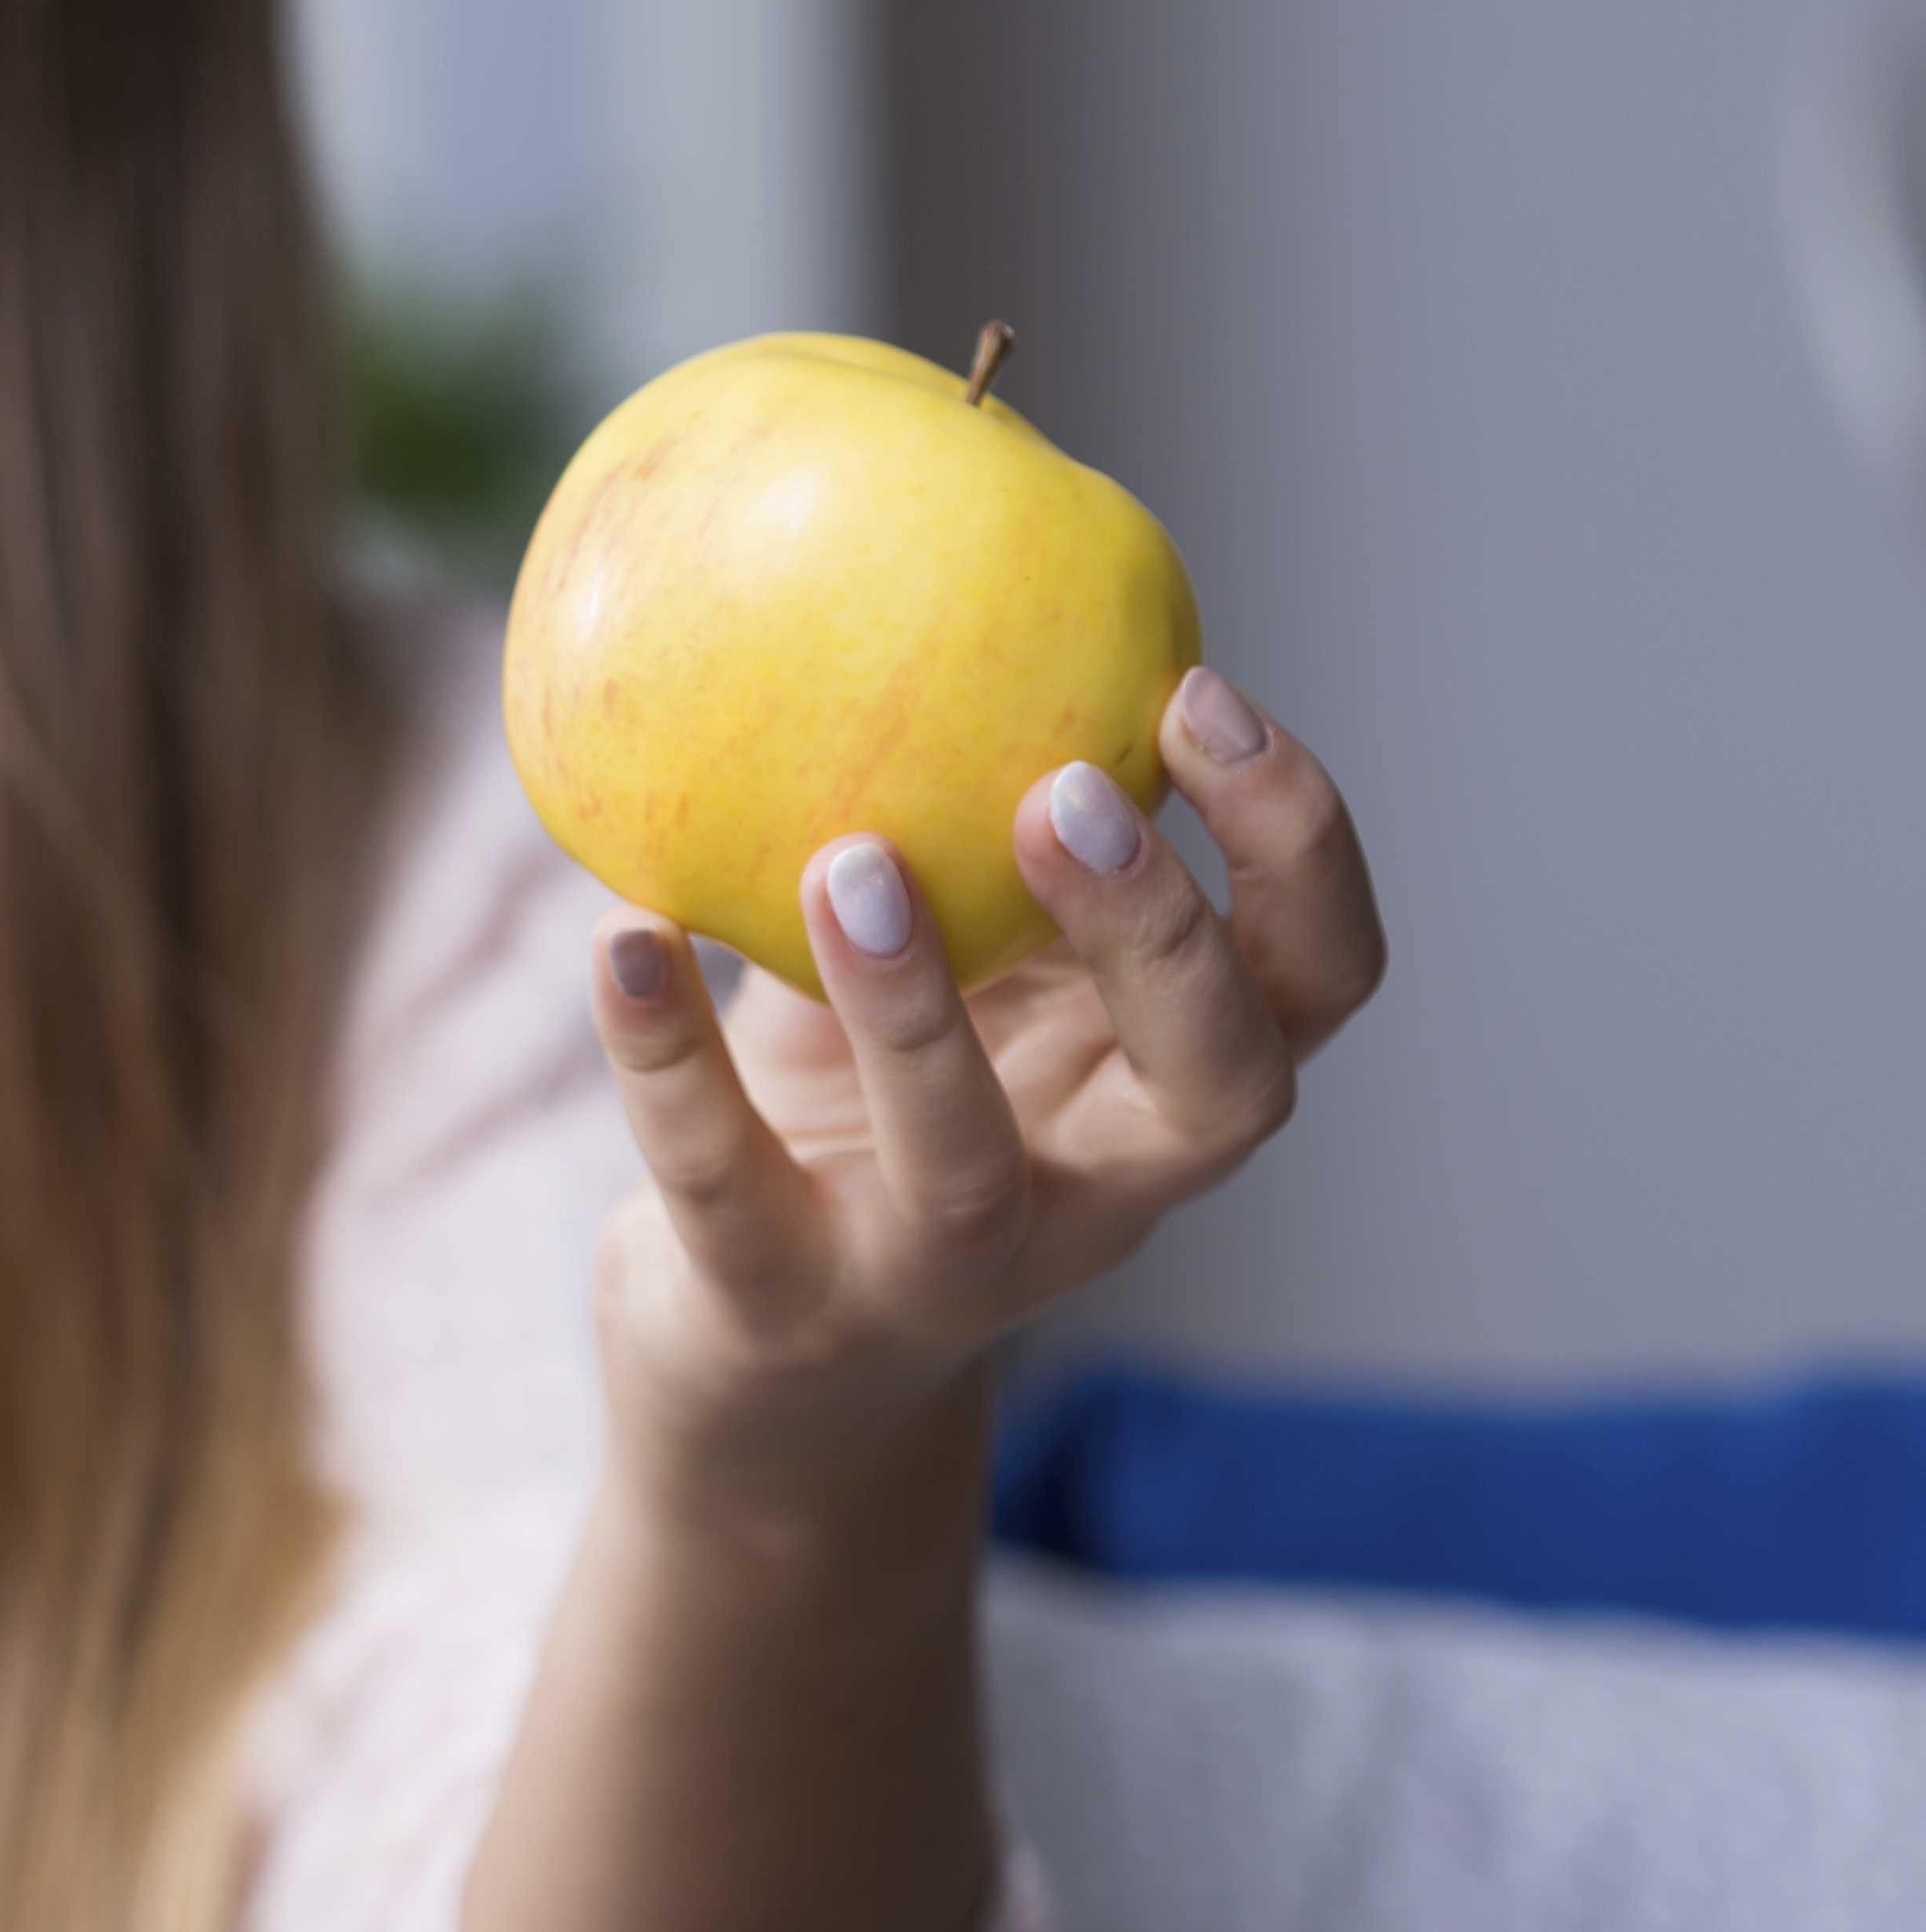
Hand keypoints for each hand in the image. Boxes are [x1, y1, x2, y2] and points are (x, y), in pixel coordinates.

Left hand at [583, 665, 1384, 1531]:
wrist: (753, 1381)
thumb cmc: (864, 1117)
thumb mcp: (950, 973)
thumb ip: (969, 831)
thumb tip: (933, 550)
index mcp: (1154, 1089)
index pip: (1316, 977)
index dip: (1300, 845)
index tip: (1198, 693)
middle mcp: (1091, 1196)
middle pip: (1222, 1086)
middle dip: (1160, 934)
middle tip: (1059, 791)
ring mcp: (936, 1274)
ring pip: (969, 1159)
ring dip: (913, 1002)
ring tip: (842, 857)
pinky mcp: (777, 1313)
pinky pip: (720, 1179)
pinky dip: (664, 1051)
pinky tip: (615, 933)